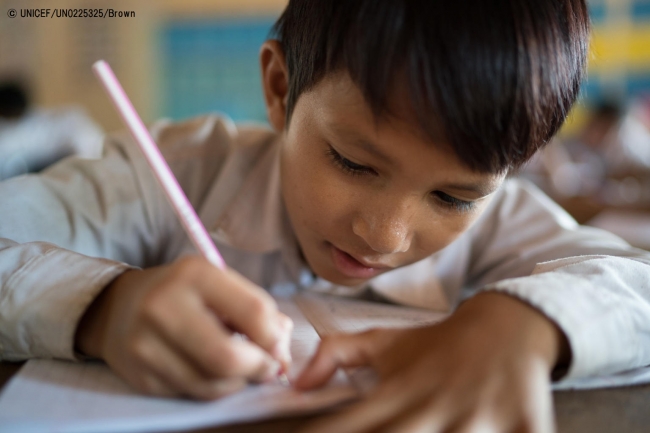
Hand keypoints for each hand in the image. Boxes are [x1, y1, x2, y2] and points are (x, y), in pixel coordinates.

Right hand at [75, 255, 292, 399]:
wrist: (119, 308)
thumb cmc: (186, 294)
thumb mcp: (220, 286)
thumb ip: (258, 311)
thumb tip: (283, 352)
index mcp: (194, 274)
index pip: (253, 312)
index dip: (274, 338)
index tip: (279, 347)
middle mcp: (163, 306)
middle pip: (228, 358)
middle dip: (259, 368)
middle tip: (268, 368)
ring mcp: (146, 344)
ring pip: (212, 385)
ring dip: (238, 383)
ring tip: (240, 369)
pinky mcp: (140, 376)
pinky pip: (192, 394)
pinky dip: (213, 389)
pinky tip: (211, 372)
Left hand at [295, 292, 569, 432]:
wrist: (509, 326)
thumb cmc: (439, 343)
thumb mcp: (386, 341)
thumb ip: (336, 354)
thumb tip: (297, 382)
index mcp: (400, 392)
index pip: (348, 425)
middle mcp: (434, 409)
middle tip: (390, 426)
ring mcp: (479, 421)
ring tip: (431, 425)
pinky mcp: (524, 430)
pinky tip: (481, 429)